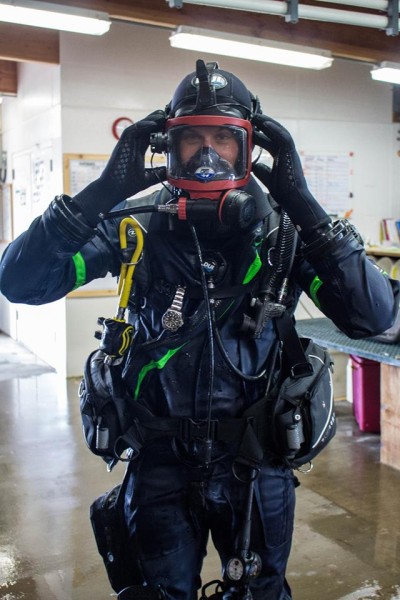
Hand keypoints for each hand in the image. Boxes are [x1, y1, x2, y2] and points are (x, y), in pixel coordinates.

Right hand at [73, 110, 165, 224]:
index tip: (170, 127)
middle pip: (145, 129)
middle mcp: (132, 145)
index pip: (149, 136)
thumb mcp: (148, 178)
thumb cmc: (126, 185)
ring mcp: (126, 144)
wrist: (113, 190)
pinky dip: (142, 126)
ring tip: (162, 114)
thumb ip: (159, 172)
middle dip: (157, 121)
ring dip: (151, 120)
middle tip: (169, 116)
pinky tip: (153, 123)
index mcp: (137, 151)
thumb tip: (172, 171)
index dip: (159, 130)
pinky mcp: (122, 144)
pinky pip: (132, 130)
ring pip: (139, 126)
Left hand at [251, 114, 328, 234]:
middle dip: (262, 125)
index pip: (269, 141)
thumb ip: (261, 169)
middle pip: (273, 134)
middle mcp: (285, 152)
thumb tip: (252, 164)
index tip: (249, 128)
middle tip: (251, 117)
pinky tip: (265, 123)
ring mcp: (289, 152)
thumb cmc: (283, 190)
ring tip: (257, 116)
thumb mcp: (267, 177)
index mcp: (280, 157)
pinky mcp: (291, 153)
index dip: (259, 134)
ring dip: (268, 123)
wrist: (293, 198)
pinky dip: (275, 129)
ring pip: (279, 132)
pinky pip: (283, 137)